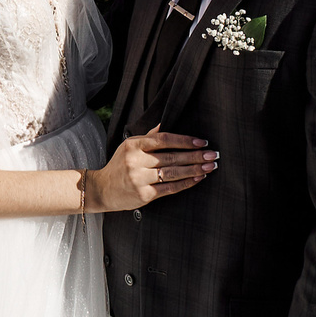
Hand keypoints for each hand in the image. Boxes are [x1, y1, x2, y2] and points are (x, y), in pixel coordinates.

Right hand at [81, 127, 216, 212]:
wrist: (102, 190)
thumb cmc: (119, 166)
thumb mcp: (129, 147)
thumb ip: (149, 136)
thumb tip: (166, 121)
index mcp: (133, 145)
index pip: (163, 139)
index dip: (184, 140)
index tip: (201, 142)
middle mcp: (136, 161)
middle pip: (172, 157)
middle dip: (195, 156)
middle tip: (213, 155)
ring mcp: (140, 179)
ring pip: (173, 173)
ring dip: (194, 169)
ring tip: (210, 167)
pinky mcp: (144, 194)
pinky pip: (170, 188)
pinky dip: (186, 183)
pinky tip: (198, 178)